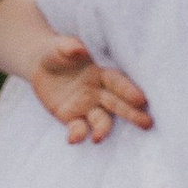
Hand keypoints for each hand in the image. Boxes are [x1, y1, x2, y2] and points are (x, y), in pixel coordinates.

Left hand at [28, 33, 153, 146]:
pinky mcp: (72, 118)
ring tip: (98, 138)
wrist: (39, 66)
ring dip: (102, 130)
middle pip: (118, 105)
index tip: (141, 99)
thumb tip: (79, 49)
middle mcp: (98, 93)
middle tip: (148, 124)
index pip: (117, 83)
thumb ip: (71, 47)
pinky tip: (73, 139)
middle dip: (133, 114)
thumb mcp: (61, 47)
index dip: (129, 91)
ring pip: (100, 120)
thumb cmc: (56, 52)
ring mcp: (86, 107)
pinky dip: (77, 134)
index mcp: (101, 74)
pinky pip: (78, 128)